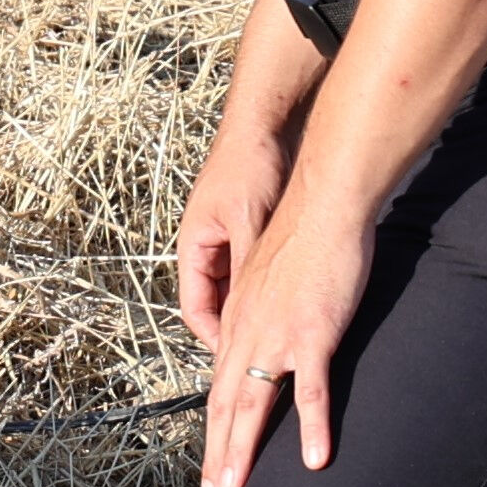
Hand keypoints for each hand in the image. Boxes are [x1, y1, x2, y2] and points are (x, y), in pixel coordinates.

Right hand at [175, 138, 283, 353]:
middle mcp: (208, 248)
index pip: (195, 309)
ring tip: (278, 339)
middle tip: (258, 360)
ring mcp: (230, 240)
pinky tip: (292, 305)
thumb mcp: (247, 222)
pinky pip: (255, 274)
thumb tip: (252, 310)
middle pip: (216, 305)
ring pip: (238, 292)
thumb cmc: (248, 167)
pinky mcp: (252, 233)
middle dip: (233, 334)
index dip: (213, 339)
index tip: (235, 361)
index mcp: (194, 247)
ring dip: (253, 314)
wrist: (265, 125)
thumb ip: (247, 263)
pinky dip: (269, 293)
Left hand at [196, 191, 372, 486]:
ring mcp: (278, 336)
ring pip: (253, 403)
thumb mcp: (270, 281)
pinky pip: (312, 390)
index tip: (213, 459)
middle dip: (217, 452)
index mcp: (238, 321)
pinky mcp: (313, 333)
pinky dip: (312, 426)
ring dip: (242, 451)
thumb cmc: (303, 238)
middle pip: (225, 403)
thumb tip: (267, 341)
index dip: (215, 427)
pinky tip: (315, 459)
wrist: (322, 203)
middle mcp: (248, 333)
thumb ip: (264, 315)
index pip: (221, 384)